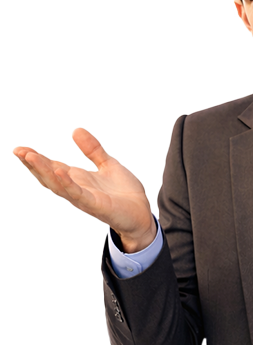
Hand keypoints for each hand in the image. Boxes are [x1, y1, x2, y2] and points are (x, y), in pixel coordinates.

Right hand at [12, 126, 155, 245]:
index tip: (18, 149)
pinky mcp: (97, 206)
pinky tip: (59, 171)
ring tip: (30, 157)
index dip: (36, 158)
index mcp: (78, 179)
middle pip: (49, 176)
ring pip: (59, 185)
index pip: (52, 167)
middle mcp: (77, 189)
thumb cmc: (125, 194)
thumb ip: (93, 150)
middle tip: (18, 151)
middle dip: (33, 164)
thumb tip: (76, 129)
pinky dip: (67, 183)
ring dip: (44, 171)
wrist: (142, 215)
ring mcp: (85, 198)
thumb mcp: (108, 164)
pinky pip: (78, 194)